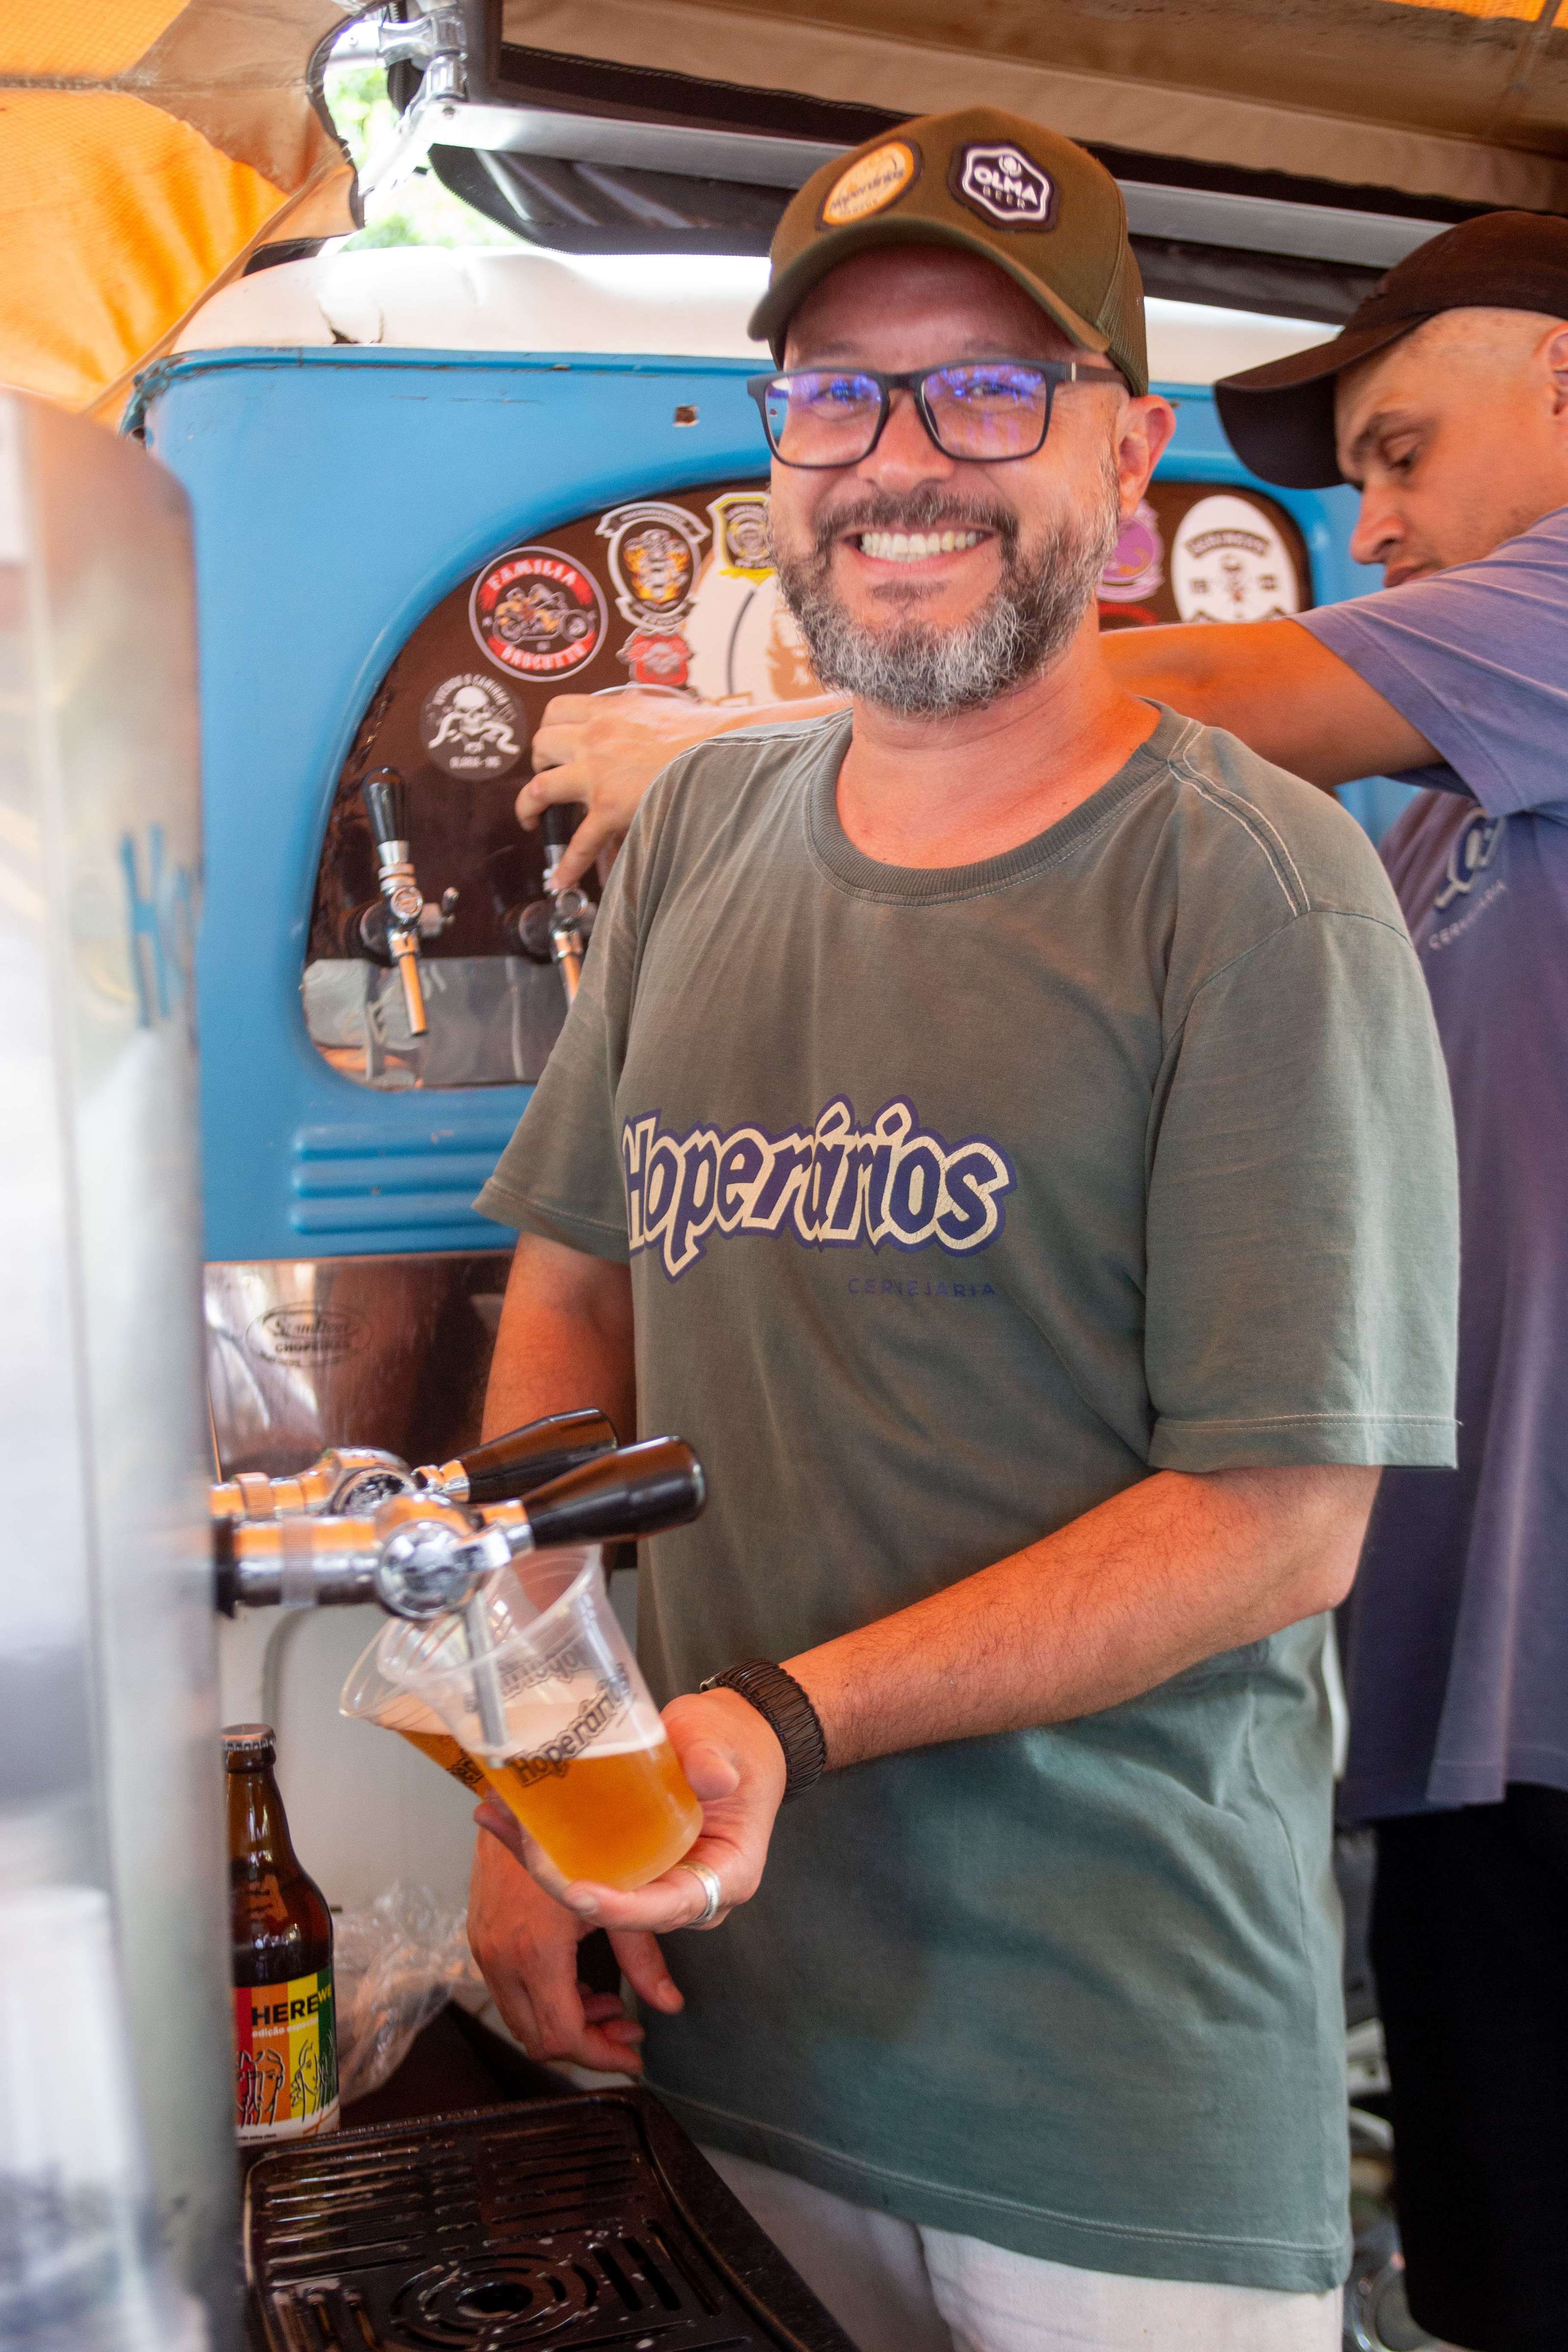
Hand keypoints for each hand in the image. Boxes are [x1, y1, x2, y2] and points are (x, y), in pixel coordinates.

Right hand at [467, 1817, 682, 2074]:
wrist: (521, 1786)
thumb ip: (645, 1958)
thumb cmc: (576, 1832)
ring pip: (520, 2017)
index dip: (601, 2057)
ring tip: (611, 2005)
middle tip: (627, 2030)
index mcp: (535, 1950)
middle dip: (586, 2045)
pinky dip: (545, 1997)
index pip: (562, 2036)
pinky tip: (581, 1980)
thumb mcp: (619, 1894)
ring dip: (565, 2021)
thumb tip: (671, 2005)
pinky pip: (509, 1988)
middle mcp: (499, 1956)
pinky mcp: (480, 1932)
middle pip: (537, 2038)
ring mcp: (484, 1945)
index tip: (633, 2056)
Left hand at [476, 1686, 787, 1935]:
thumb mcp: (726, 1745)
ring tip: (501, 1818)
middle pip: (622, 1906)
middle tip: (525, 1841)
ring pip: (596, 1886)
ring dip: (544, 1860)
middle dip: (566, 1883)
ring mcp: (657, 1878)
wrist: (731, 1738)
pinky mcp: (632, 1860)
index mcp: (725, 1877)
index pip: (670, 1908)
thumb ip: (715, 1762)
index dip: (622, 1910)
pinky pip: (588, 1861)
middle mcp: (688, 1890)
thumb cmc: (735, 1745)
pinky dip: (548, 1840)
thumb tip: (713, 1778)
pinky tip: (505, 1816)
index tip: (579, 1893)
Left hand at [516, 690, 735, 888]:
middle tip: (548, 778)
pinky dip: (567, 863)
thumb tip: (645, 717)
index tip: (554, 744)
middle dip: (538, 762)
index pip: (558, 709)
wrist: (723, 749)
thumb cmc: (705, 731)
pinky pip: (579, 841)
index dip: (550, 728)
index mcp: (609, 710)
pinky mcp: (609, 807)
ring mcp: (597, 773)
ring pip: (540, 788)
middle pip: (541, 744)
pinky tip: (561, 878)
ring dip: (530, 805)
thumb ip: (641, 714)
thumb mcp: (662, 708)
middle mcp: (595, 737)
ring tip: (532, 820)